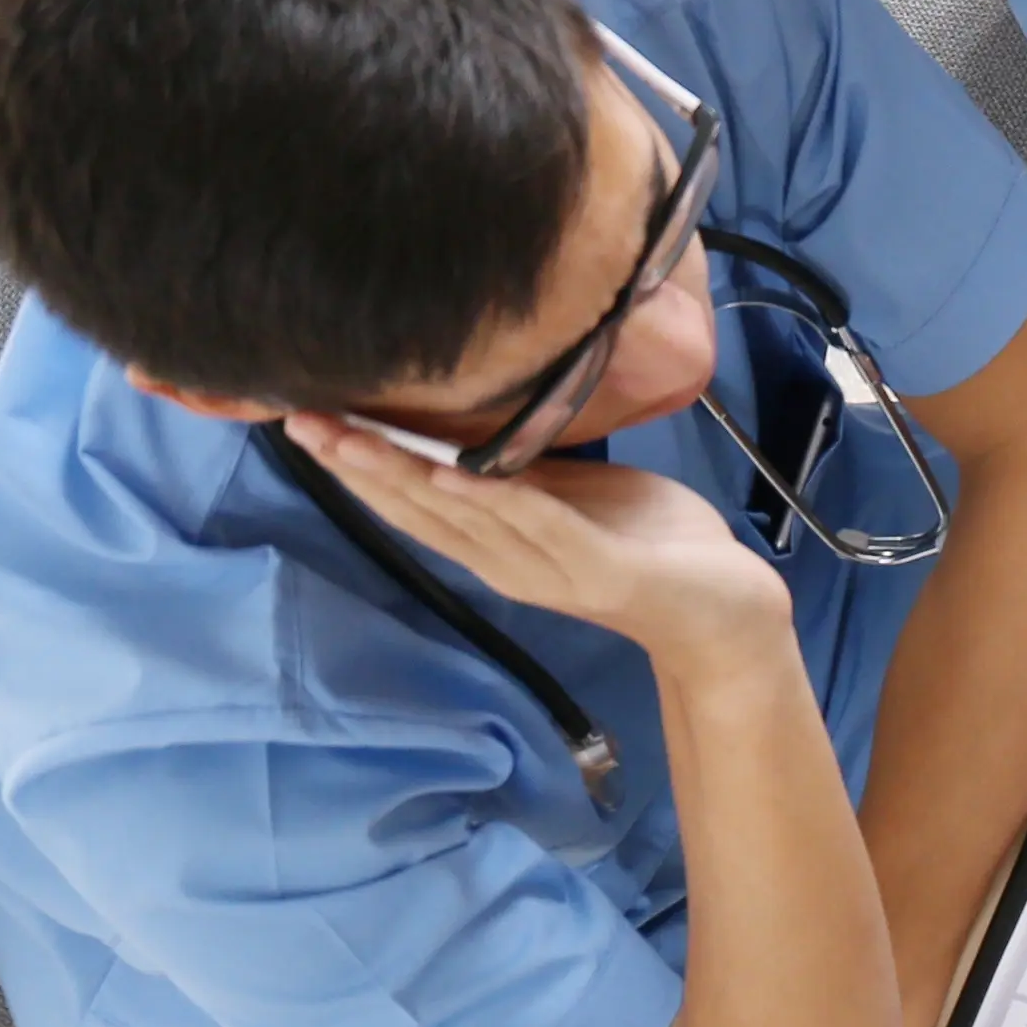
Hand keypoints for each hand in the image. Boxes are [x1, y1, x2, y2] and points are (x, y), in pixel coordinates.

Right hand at [290, 423, 792, 669]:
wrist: (726, 608)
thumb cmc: (650, 543)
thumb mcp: (575, 495)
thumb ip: (524, 470)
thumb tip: (475, 424)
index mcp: (499, 541)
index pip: (412, 500)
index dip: (360, 463)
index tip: (308, 419)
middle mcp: (507, 560)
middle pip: (416, 509)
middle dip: (358, 464)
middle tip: (301, 421)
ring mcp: (548, 568)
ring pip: (460, 517)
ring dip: (404, 477)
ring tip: (351, 440)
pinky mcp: (597, 570)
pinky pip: (537, 526)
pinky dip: (494, 501)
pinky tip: (454, 477)